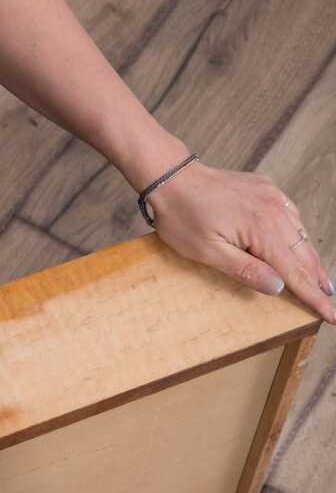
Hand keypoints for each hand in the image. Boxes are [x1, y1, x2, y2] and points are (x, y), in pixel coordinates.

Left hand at [147, 161, 335, 324]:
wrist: (172, 177)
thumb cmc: (182, 216)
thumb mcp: (207, 252)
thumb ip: (245, 270)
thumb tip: (277, 287)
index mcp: (261, 229)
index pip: (295, 272)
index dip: (314, 296)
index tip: (332, 315)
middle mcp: (274, 210)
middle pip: (304, 254)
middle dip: (318, 281)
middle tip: (331, 303)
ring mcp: (272, 196)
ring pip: (301, 234)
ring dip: (310, 259)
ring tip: (321, 282)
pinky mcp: (266, 188)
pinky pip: (291, 215)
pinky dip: (298, 234)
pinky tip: (300, 246)